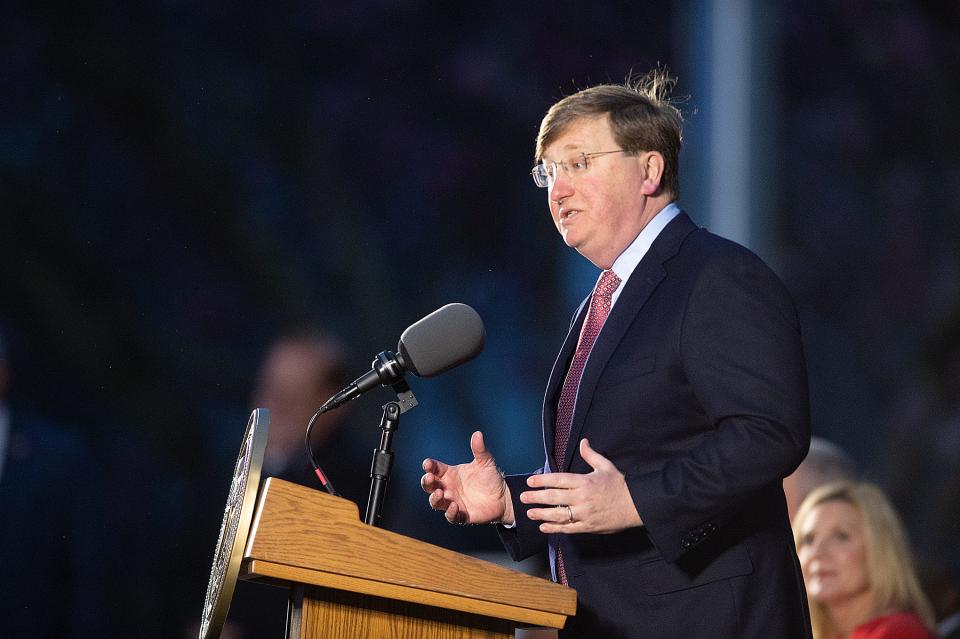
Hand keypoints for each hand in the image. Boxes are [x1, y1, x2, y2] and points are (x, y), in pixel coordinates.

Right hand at [421, 431, 513, 524]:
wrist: (503, 496)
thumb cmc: (490, 478)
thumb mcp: (485, 462)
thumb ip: (479, 450)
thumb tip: (478, 434)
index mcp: (450, 473)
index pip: (434, 469)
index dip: (429, 466)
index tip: (428, 463)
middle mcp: (448, 487)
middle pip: (429, 486)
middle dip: (426, 482)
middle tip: (429, 478)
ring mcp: (453, 501)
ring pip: (436, 502)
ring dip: (435, 498)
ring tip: (440, 493)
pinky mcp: (461, 515)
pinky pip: (451, 516)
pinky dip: (450, 512)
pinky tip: (454, 506)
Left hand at [521, 438, 642, 533]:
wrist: (636, 506)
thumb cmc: (620, 485)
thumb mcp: (606, 466)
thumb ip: (591, 455)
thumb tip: (583, 442)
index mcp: (584, 482)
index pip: (558, 480)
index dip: (542, 480)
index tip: (530, 481)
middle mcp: (582, 498)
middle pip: (554, 497)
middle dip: (536, 497)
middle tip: (523, 498)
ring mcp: (584, 514)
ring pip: (558, 515)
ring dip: (541, 514)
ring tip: (529, 513)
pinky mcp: (588, 527)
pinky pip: (568, 528)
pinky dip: (554, 528)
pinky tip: (544, 527)